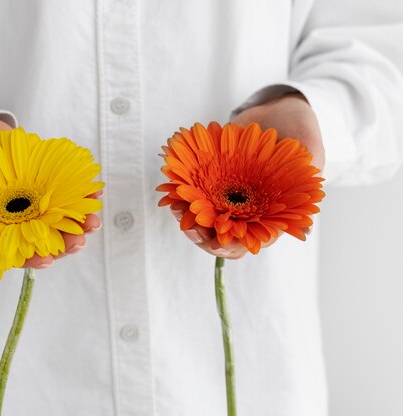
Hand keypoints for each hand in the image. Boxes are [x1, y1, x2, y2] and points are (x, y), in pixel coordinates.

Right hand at [0, 104, 101, 268]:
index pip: (12, 251)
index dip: (30, 259)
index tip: (48, 259)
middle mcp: (12, 216)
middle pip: (42, 239)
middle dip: (64, 243)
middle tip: (81, 240)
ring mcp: (29, 198)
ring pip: (58, 218)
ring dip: (78, 222)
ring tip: (94, 221)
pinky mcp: (41, 178)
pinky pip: (64, 189)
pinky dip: (81, 192)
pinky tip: (95, 191)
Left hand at [175, 92, 324, 258]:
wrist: (275, 113)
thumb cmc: (298, 134)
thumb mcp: (310, 152)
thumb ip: (308, 177)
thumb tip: (305, 218)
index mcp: (272, 216)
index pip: (251, 244)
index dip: (234, 247)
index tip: (220, 242)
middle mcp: (246, 213)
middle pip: (219, 240)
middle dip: (203, 237)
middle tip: (191, 228)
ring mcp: (225, 200)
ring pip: (200, 221)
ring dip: (186, 218)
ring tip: (176, 205)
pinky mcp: (208, 183)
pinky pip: (190, 196)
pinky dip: (179, 195)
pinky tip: (170, 189)